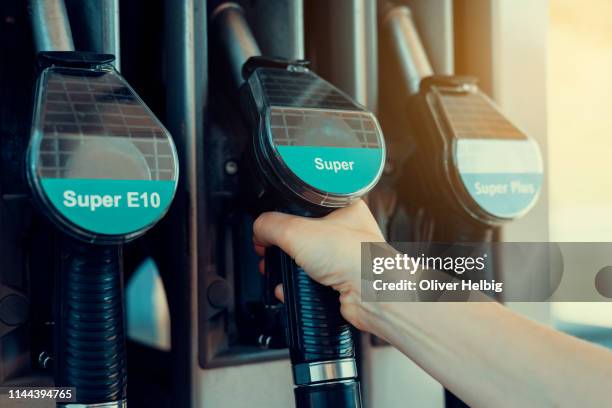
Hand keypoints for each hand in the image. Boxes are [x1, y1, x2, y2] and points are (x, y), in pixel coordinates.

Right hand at [252, 199, 383, 329]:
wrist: (372, 295)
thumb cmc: (354, 257)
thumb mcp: (297, 231)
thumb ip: (270, 225)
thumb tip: (258, 229)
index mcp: (343, 207)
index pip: (303, 205)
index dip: (281, 215)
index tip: (267, 227)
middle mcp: (346, 231)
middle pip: (301, 234)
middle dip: (280, 246)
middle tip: (268, 250)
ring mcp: (343, 257)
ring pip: (305, 259)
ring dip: (287, 268)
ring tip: (277, 270)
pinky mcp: (340, 281)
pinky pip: (311, 280)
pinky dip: (297, 286)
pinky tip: (290, 288)